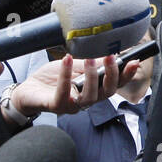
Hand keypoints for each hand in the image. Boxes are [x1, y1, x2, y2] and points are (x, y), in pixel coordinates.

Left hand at [10, 53, 136, 119]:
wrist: (27, 89)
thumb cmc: (51, 79)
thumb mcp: (74, 66)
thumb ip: (90, 63)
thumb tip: (109, 54)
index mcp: (93, 90)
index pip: (114, 85)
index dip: (126, 76)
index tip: (134, 62)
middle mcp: (85, 101)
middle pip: (106, 93)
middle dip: (111, 75)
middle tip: (111, 57)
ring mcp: (72, 105)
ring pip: (89, 97)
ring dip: (91, 76)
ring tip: (88, 59)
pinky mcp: (56, 106)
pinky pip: (64, 94)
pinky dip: (66, 76)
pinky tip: (67, 60)